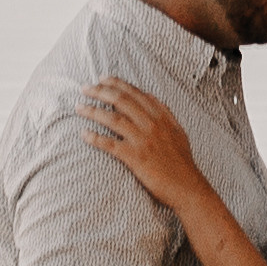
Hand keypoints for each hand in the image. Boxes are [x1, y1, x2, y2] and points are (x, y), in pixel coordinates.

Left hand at [84, 80, 203, 212]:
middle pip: (120, 100)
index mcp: (160, 115)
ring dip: (92, 111)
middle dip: (99, 91)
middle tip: (84, 88)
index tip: (101, 78)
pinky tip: (84, 134)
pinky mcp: (135, 158)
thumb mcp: (178, 130)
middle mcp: (150, 124)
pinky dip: (95, 138)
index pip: (133, 92)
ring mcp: (142, 140)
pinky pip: (110, 144)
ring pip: (112, 118)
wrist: (188, 189)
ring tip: (78, 107)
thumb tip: (150, 97)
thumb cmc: (182, 162)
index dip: (115, 83)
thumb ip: (164, 112)